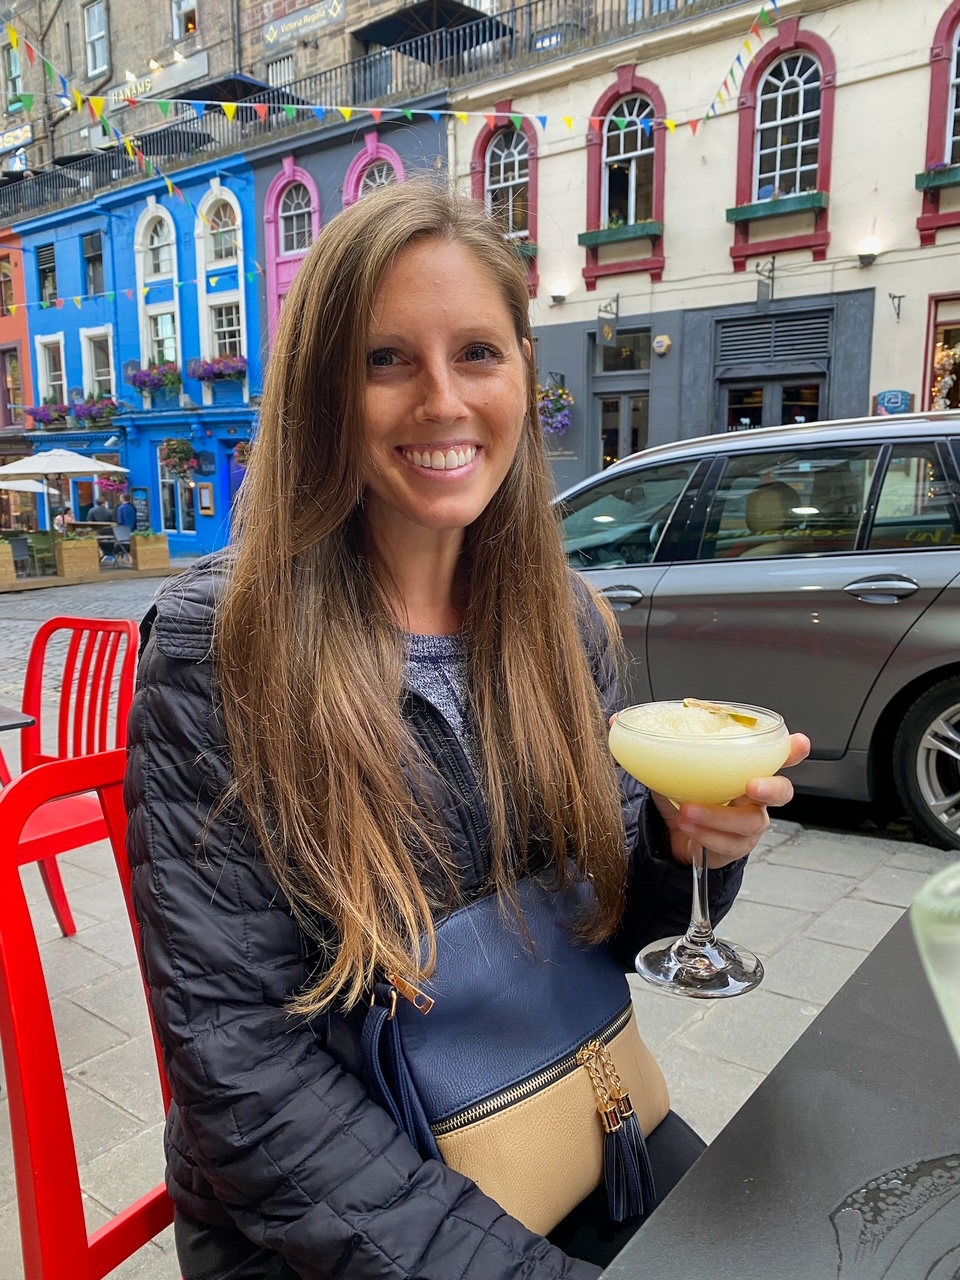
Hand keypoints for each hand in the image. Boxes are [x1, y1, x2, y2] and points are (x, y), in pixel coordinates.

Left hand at [651, 733, 810, 867]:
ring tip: (688, 810)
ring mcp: (748, 826)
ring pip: (749, 822)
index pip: (777, 758)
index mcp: (745, 773)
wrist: (673, 836)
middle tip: (752, 785)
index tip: (798, 743)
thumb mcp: (678, 772)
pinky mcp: (735, 848)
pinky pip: (728, 843)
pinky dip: (705, 834)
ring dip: (717, 816)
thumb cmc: (683, 798)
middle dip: (770, 787)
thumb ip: (677, 756)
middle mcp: (754, 799)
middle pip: (780, 793)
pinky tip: (688, 826)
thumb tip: (657, 738)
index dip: (792, 751)